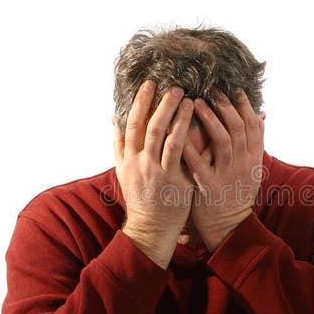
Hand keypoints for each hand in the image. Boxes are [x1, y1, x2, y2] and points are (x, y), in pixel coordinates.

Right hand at [114, 80, 194, 267]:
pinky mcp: (175, 182)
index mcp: (128, 159)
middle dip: (162, 104)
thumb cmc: (140, 198)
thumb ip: (119, 146)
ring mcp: (158, 172)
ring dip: (178, 116)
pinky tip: (200, 124)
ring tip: (188, 99)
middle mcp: (141, 163)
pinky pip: (184, 155)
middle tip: (174, 86)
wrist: (150, 228)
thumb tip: (113, 120)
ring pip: (167, 138)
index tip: (149, 84)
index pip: (132, 123)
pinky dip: (190, 136)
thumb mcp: (123, 172)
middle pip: (150, 126)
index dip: (140, 102)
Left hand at [181, 89, 263, 251]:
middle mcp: (244, 164)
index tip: (233, 87)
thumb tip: (262, 113)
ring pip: (223, 141)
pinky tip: (177, 134)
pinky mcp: (210, 188)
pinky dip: (189, 148)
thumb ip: (255, 141)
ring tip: (195, 102)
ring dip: (210, 120)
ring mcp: (228, 176)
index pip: (253, 125)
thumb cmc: (236, 193)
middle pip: (238, 128)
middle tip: (211, 88)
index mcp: (253, 158)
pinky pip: (199, 164)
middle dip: (225, 106)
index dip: (244, 105)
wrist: (229, 227)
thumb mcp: (252, 167)